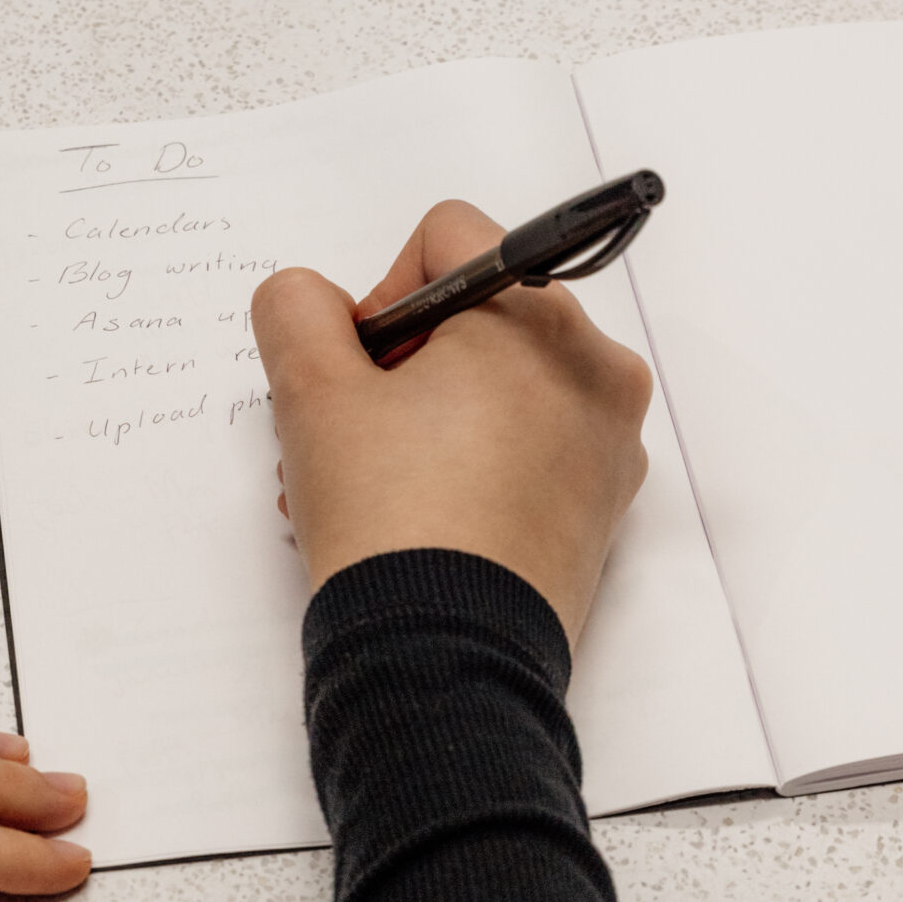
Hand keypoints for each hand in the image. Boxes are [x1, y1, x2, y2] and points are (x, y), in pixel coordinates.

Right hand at [251, 200, 651, 644]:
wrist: (443, 661)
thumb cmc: (390, 521)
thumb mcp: (310, 395)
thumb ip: (296, 312)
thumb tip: (312, 301)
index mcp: (538, 319)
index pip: (447, 240)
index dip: (380, 295)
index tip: (356, 367)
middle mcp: (593, 369)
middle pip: (477, 319)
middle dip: (401, 368)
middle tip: (351, 434)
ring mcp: (606, 444)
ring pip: (499, 388)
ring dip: (425, 420)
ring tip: (370, 487)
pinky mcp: (600, 508)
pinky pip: (530, 451)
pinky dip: (472, 465)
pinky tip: (415, 517)